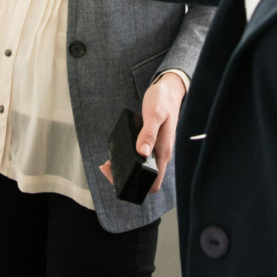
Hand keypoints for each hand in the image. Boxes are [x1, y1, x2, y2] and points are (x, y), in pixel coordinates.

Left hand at [99, 72, 185, 194]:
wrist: (169, 90)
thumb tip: (142, 153)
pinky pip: (141, 159)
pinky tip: (118, 153)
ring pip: (142, 170)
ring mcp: (157, 150)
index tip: (118, 176)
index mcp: (163, 152)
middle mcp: (161, 154)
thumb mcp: (154, 114)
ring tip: (109, 163)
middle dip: (125, 179)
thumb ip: (149, 133)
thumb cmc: (162, 100)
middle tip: (108, 168)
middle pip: (145, 180)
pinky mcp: (152, 144)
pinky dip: (128, 160)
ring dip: (125, 170)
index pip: (154, 183)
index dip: (136, 186)